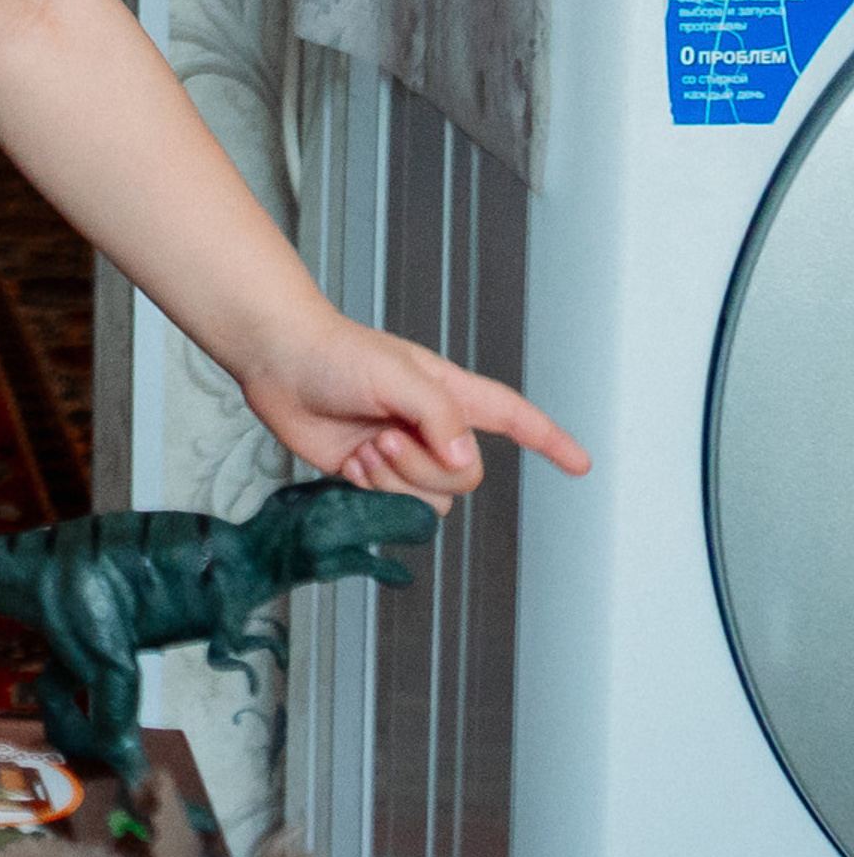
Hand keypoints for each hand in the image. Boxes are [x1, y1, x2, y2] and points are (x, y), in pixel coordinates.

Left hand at [235, 304, 590, 509]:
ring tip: (365, 446)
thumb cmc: (333, 351)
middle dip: (425, 467)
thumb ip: (438, 414)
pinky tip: (349, 460)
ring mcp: (400, 452)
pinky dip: (371, 490)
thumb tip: (465, 456)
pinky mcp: (369, 473)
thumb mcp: (396, 373)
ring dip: (395, 481)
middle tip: (383, 436)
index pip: (513, 418)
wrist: (276, 360)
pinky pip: (393, 505)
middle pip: (467, 475)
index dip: (549, 440)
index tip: (580, 463)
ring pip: (432, 498)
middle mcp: (430, 427)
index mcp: (449, 394)